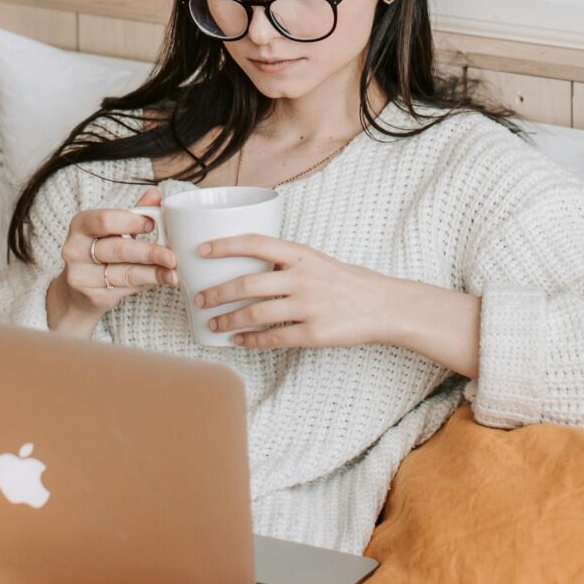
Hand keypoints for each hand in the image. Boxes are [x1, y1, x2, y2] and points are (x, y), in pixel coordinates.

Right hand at [59, 188, 178, 317]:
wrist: (76, 292)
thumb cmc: (99, 253)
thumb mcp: (112, 231)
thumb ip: (133, 214)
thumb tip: (155, 196)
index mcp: (81, 225)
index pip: (105, 220)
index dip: (132, 222)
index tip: (153, 224)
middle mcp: (75, 250)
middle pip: (117, 249)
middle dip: (149, 252)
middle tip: (171, 256)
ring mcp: (81, 276)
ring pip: (124, 273)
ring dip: (153, 273)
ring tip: (173, 272)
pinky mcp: (92, 297)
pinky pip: (126, 289)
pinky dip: (147, 283)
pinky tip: (162, 280)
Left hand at [191, 234, 399, 348]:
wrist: (384, 306)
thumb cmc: (347, 282)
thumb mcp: (317, 261)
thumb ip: (286, 263)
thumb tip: (245, 268)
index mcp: (302, 255)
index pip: (255, 243)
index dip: (224, 245)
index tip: (200, 251)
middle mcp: (303, 278)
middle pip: (247, 284)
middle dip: (216, 293)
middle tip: (198, 298)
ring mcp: (309, 307)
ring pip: (255, 314)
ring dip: (228, 320)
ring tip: (212, 322)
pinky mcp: (315, 333)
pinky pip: (273, 338)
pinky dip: (250, 340)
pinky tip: (237, 340)